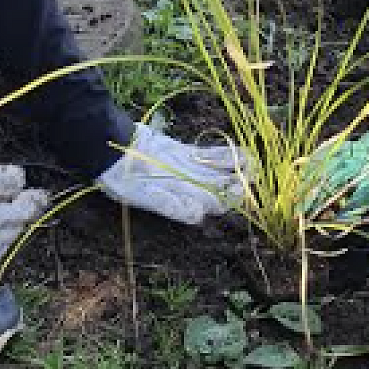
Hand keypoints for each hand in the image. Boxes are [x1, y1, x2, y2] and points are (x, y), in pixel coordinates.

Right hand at [97, 119, 246, 226]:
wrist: (112, 153)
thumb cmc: (125, 180)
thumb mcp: (145, 196)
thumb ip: (171, 206)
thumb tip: (198, 216)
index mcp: (182, 200)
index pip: (213, 205)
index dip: (230, 200)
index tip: (243, 192)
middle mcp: (188, 187)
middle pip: (220, 189)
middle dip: (239, 185)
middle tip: (255, 177)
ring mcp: (188, 170)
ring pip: (219, 171)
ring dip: (238, 169)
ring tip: (255, 164)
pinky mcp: (184, 153)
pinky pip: (210, 155)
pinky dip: (226, 154)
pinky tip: (243, 152)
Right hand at [304, 120, 368, 247]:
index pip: (359, 197)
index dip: (343, 214)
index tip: (328, 229)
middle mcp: (368, 160)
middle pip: (338, 178)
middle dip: (318, 197)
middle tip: (301, 214)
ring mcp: (359, 148)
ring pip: (331, 162)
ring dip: (313, 179)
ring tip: (297, 197)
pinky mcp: (354, 141)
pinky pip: (331, 149)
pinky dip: (316, 159)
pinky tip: (303, 170)